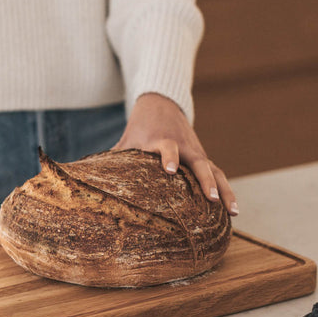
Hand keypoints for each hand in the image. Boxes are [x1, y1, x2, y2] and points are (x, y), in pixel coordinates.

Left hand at [112, 92, 238, 216]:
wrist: (161, 104)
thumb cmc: (140, 127)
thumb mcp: (127, 140)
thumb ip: (113, 158)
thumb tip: (83, 178)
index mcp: (162, 140)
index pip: (167, 147)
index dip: (169, 157)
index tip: (170, 170)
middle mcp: (183, 146)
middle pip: (200, 162)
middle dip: (206, 181)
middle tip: (212, 199)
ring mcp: (197, 152)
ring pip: (215, 171)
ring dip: (225, 190)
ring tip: (234, 212)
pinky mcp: (203, 158)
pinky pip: (218, 174)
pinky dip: (226, 190)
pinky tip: (233, 211)